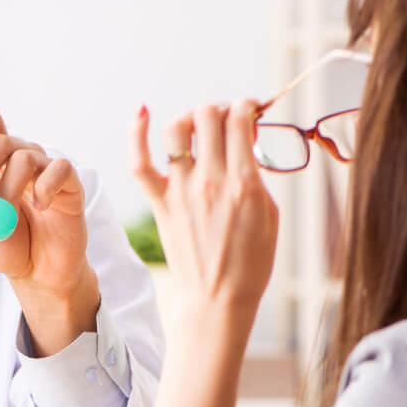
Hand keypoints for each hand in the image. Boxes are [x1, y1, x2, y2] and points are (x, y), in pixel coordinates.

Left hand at [0, 106, 98, 355]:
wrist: (41, 274)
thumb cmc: (12, 249)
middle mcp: (21, 161)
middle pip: (1, 142)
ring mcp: (47, 170)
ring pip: (25, 157)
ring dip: (8, 188)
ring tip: (4, 219)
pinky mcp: (70, 183)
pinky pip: (59, 168)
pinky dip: (45, 187)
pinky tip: (41, 207)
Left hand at [130, 100, 278, 330]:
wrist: (218, 299)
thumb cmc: (251, 262)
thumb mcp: (270, 215)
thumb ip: (257, 177)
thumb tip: (247, 147)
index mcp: (244, 183)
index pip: (240, 120)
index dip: (247, 107)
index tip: (251, 113)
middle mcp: (211, 180)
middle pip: (209, 116)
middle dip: (222, 110)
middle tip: (229, 122)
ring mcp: (182, 190)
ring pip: (177, 129)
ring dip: (190, 118)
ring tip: (200, 127)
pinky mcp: (162, 203)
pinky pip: (140, 163)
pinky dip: (137, 133)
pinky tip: (142, 112)